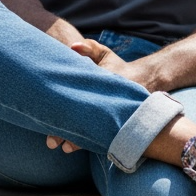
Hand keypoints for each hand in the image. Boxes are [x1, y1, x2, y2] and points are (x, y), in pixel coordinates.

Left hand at [45, 39, 152, 153]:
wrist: (147, 80)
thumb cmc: (119, 66)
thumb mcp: (105, 54)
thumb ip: (89, 48)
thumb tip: (72, 47)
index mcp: (103, 83)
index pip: (80, 96)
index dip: (64, 109)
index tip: (49, 117)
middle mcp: (109, 101)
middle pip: (85, 120)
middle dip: (68, 132)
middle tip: (51, 142)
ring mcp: (114, 114)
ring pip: (94, 132)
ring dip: (78, 142)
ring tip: (64, 148)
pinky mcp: (117, 124)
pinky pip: (102, 136)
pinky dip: (90, 142)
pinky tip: (75, 148)